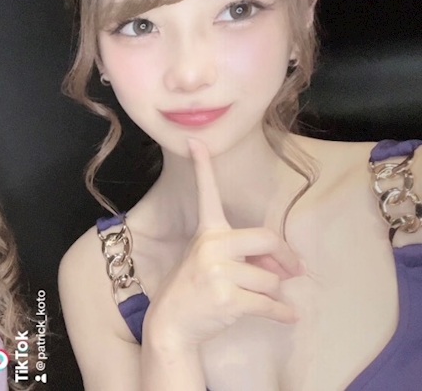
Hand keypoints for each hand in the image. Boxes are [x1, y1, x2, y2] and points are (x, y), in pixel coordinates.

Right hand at [143, 139, 303, 349]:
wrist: (173, 323)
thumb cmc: (194, 288)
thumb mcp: (209, 261)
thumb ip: (242, 255)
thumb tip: (285, 267)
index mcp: (207, 232)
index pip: (207, 194)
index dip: (203, 167)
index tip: (197, 142)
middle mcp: (211, 246)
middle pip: (268, 239)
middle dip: (286, 259)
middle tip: (293, 271)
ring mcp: (218, 272)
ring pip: (271, 279)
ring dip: (274, 292)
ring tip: (261, 299)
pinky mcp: (228, 299)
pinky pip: (270, 304)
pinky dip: (283, 313)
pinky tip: (288, 316)